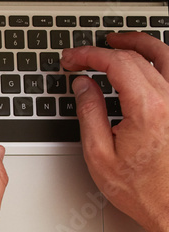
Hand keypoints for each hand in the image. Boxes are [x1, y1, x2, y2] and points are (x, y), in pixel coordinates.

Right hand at [61, 32, 168, 231]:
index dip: (89, 55)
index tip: (72, 59)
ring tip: (119, 42)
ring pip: (165, 56)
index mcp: (147, 108)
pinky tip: (148, 62)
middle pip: (138, 56)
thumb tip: (83, 85)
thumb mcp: (99, 154)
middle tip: (84, 55)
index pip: (116, 63)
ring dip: (140, 44)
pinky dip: (160, 60)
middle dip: (106, 50)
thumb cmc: (141, 188)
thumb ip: (89, 112)